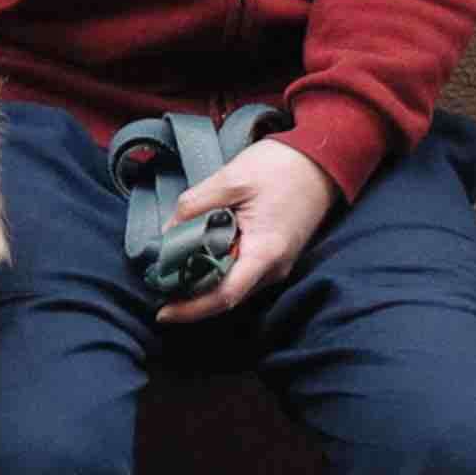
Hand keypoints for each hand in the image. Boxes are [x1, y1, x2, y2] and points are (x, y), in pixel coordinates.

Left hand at [160, 136, 340, 321]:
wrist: (321, 161)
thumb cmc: (280, 167)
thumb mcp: (231, 178)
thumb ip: (195, 205)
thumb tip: (166, 232)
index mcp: (265, 253)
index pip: (225, 296)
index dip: (192, 309)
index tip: (162, 313)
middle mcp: (273, 268)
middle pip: (227, 296)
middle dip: (190, 297)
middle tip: (154, 285)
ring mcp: (276, 264)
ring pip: (233, 286)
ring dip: (202, 284)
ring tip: (168, 272)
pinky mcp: (273, 255)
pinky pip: (241, 273)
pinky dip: (216, 271)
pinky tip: (193, 257)